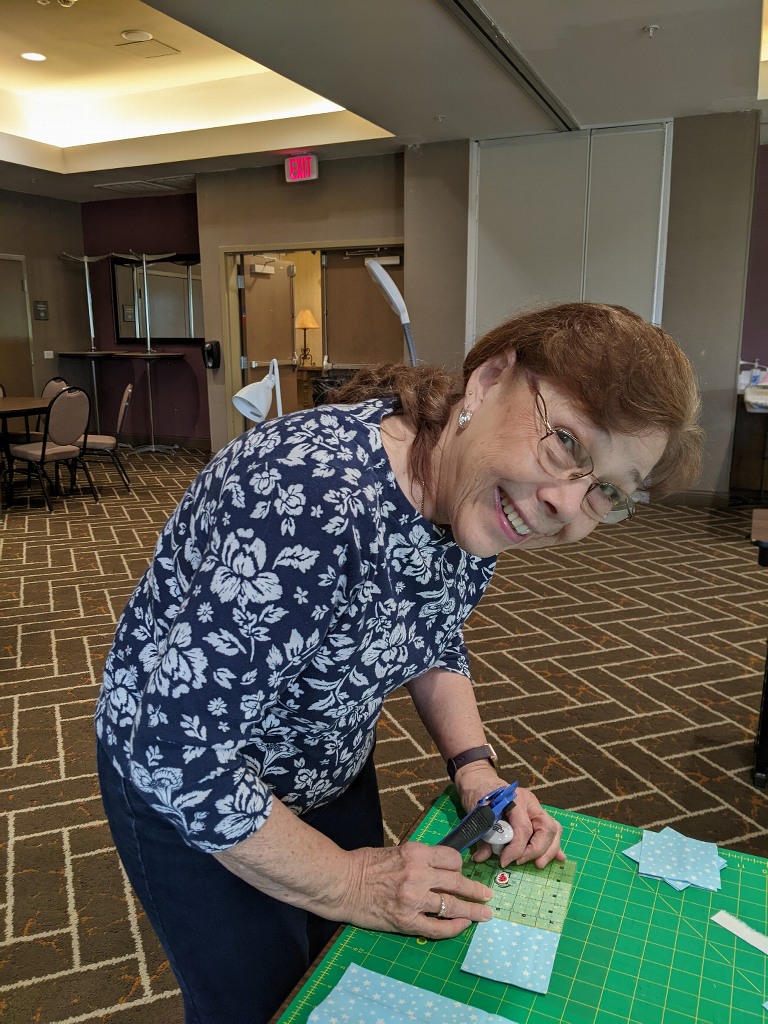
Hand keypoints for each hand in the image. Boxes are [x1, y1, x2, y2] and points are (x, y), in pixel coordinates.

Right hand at [340, 842, 492, 938]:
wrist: (341, 883)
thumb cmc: (365, 864)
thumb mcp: (396, 851)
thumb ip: (419, 860)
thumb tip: (440, 869)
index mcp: (416, 853)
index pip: (452, 859)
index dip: (460, 867)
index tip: (461, 873)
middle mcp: (418, 874)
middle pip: (457, 883)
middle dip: (476, 890)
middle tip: (487, 895)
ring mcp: (413, 899)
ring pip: (452, 905)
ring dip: (472, 911)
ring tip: (484, 915)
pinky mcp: (406, 920)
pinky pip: (437, 927)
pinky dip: (453, 928)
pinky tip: (463, 926)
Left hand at [472, 786, 564, 868]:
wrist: (481, 780)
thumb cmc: (479, 794)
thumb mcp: (478, 814)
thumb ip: (483, 836)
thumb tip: (481, 858)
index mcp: (516, 799)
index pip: (524, 828)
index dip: (516, 848)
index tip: (504, 861)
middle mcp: (531, 803)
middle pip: (546, 828)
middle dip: (536, 850)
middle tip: (519, 862)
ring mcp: (536, 808)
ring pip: (553, 829)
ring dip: (549, 850)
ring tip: (538, 864)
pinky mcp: (537, 816)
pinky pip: (552, 830)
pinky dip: (554, 845)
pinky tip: (559, 858)